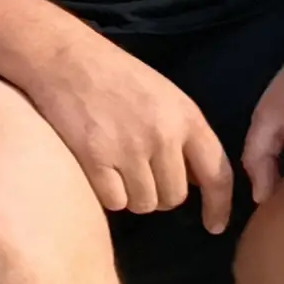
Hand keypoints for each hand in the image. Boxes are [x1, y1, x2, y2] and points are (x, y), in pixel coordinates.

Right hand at [18, 26, 235, 232]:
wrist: (64, 58)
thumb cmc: (114, 75)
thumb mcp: (165, 96)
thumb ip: (184, 135)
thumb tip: (198, 181)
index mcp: (186, 118)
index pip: (217, 173)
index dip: (219, 205)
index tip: (214, 226)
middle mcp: (163, 136)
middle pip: (174, 197)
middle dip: (159, 193)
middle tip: (139, 173)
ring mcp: (129, 149)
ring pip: (143, 204)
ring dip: (131, 194)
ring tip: (115, 167)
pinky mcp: (96, 159)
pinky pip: (113, 201)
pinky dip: (106, 193)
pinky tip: (97, 169)